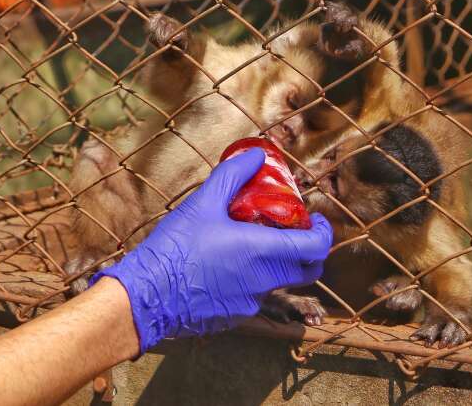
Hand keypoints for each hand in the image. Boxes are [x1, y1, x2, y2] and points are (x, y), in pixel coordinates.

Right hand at [90, 148, 332, 353]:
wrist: (146, 295)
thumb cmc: (175, 247)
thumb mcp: (203, 202)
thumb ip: (233, 175)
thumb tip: (256, 155)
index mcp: (262, 251)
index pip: (316, 247)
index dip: (325, 233)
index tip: (318, 220)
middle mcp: (264, 281)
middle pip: (309, 270)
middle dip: (310, 251)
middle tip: (294, 232)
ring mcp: (251, 302)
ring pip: (282, 283)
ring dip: (281, 264)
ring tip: (255, 244)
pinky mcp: (236, 317)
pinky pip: (257, 296)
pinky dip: (256, 279)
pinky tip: (229, 266)